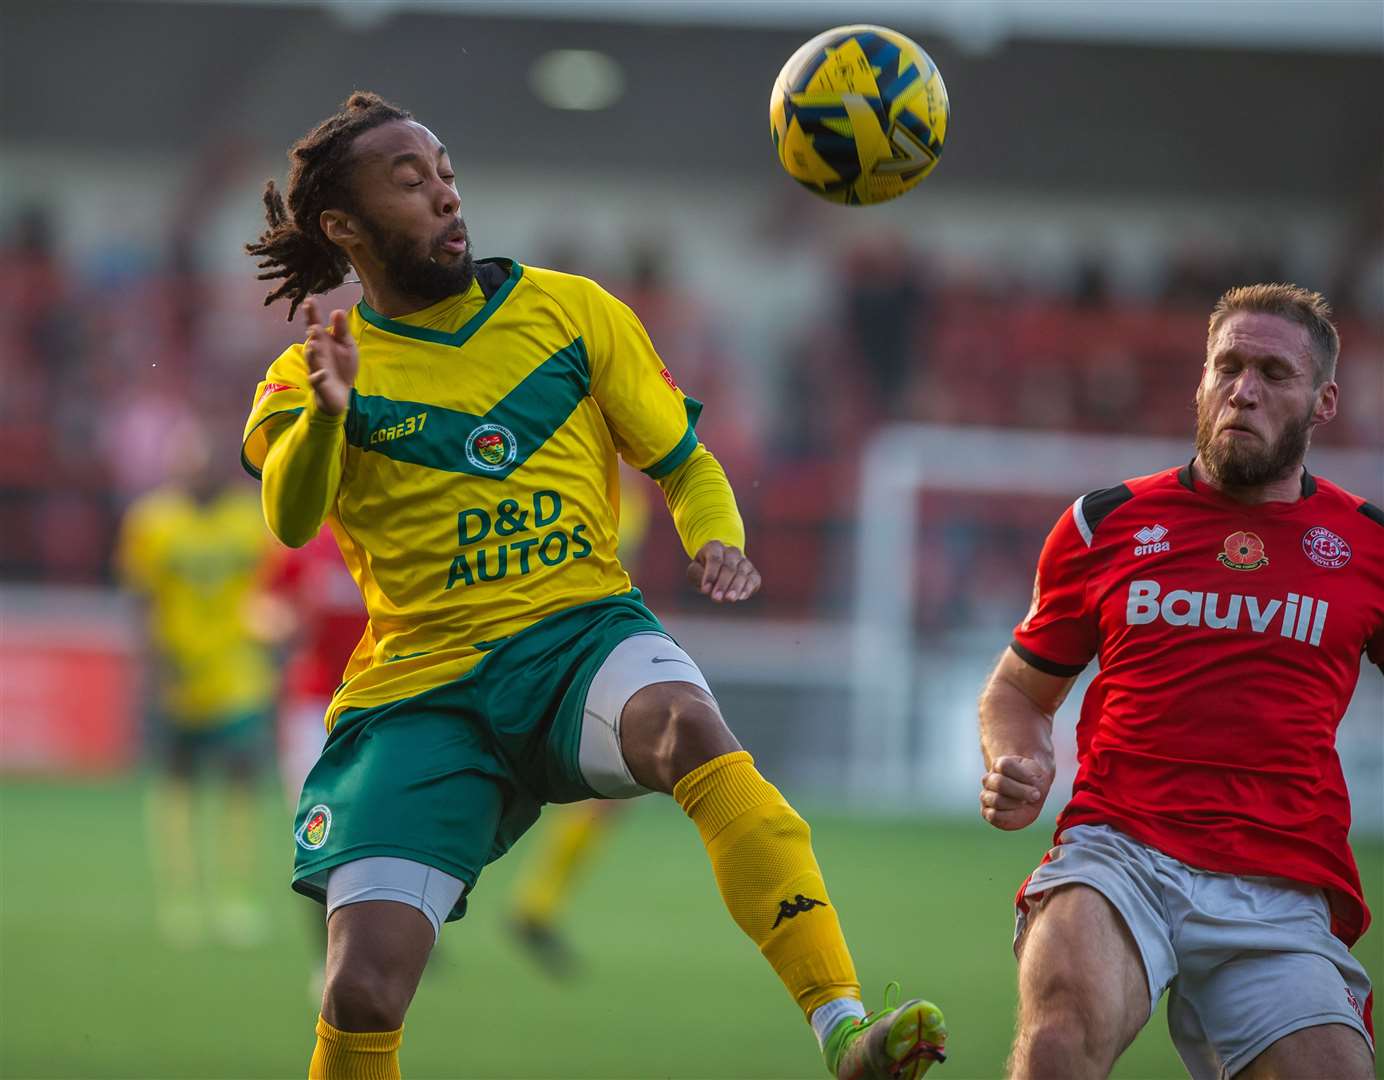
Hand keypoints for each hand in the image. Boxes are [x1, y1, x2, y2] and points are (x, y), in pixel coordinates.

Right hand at [302, 297, 357, 415]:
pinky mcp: (319, 383)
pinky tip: (323, 372)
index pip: (315, 323)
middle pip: (312, 340)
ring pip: (312, 359)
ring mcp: (316, 367)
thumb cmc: (342, 366)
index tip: (309, 300)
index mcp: (323, 340)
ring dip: (312, 352)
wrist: (341, 392)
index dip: (312, 313)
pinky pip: (316, 379)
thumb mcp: (346, 345)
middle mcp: (317, 352)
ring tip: (315, 344)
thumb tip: (337, 310)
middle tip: (313, 325)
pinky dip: (318, 376)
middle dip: (312, 334)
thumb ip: (342, 330)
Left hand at [686, 541, 760, 603]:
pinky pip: (753, 580)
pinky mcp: (753, 573)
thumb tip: (708, 588)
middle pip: (729, 567)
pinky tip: (741, 597)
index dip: (710, 575)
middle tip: (716, 598)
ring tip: (729, 599)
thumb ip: (698, 575)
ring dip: (735, 587)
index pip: (715, 559)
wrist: (718, 567)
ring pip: (742, 574)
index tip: (704, 590)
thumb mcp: (694, 570)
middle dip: (722, 584)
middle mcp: (732, 552)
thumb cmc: (703, 569)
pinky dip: (748, 588)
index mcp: (715, 547)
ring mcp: (744, 561)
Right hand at [980, 755, 1052, 830]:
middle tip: (1036, 795)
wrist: (1032, 797)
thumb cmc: (1034, 784)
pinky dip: (1008, 816)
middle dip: (1020, 791)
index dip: (1022, 774)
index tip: (1035, 780)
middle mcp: (989, 779)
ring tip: (1025, 804)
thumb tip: (1030, 791)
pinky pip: (993, 815)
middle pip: (999, 782)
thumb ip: (1036, 779)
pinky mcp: (987, 812)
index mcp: (999, 765)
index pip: (1005, 765)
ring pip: (996, 800)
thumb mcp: (1040, 776)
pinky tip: (1018, 812)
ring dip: (1015, 803)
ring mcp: (986, 796)